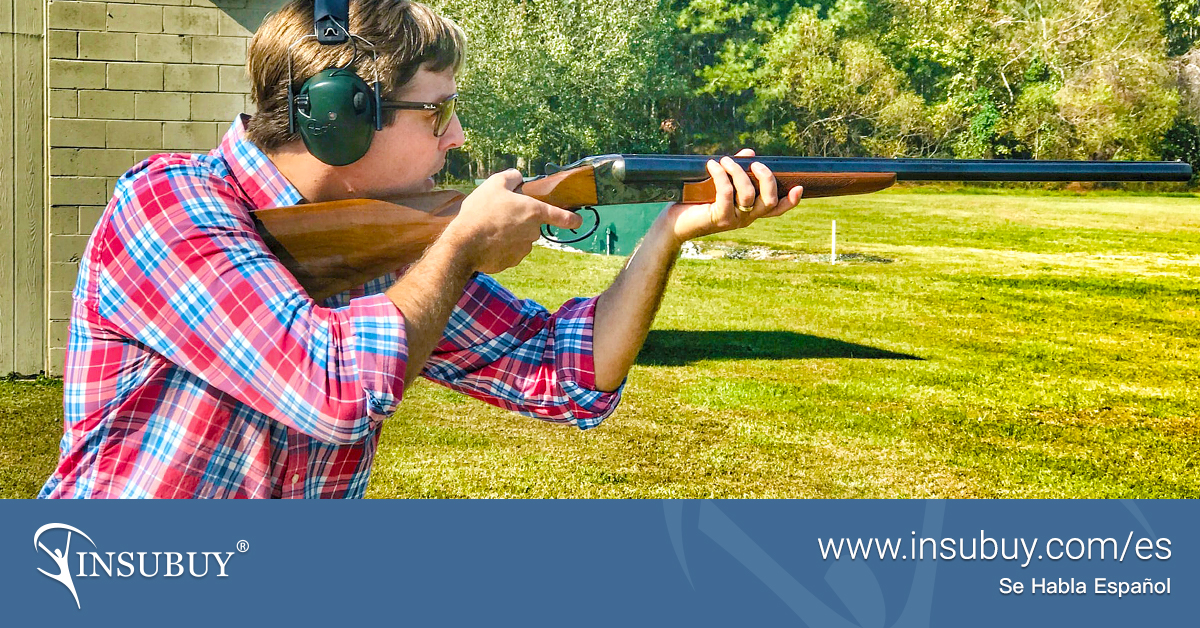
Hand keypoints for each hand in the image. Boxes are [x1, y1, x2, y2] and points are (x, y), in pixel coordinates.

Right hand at [444, 169, 581, 273]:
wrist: (464, 245)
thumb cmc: (481, 211)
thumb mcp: (494, 183)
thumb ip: (511, 176)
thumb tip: (519, 177)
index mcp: (534, 211)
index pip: (562, 217)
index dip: (572, 219)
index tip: (577, 221)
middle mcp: (533, 232)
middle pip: (532, 224)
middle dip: (521, 220)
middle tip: (500, 214)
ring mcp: (523, 249)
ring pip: (521, 238)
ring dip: (510, 233)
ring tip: (489, 227)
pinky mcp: (512, 261)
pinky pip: (510, 251)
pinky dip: (502, 246)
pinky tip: (487, 241)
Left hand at [663, 149, 803, 243]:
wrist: (673, 224)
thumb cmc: (695, 202)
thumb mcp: (717, 184)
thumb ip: (736, 171)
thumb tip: (750, 153)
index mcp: (749, 211)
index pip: (776, 209)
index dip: (790, 201)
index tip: (798, 187)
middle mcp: (745, 218)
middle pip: (769, 200)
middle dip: (766, 178)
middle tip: (754, 164)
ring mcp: (734, 220)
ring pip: (749, 194)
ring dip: (738, 172)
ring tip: (723, 160)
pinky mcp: (719, 218)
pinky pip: (727, 192)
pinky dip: (721, 175)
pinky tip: (712, 164)